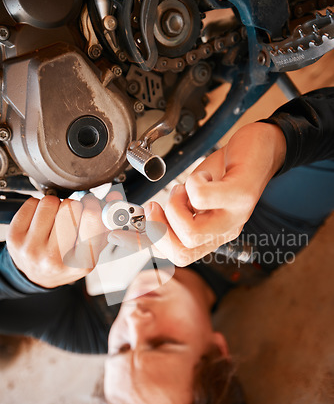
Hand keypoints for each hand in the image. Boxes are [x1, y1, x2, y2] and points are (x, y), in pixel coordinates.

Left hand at [6, 195, 107, 287]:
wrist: (39, 275)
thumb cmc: (68, 261)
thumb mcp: (93, 250)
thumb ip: (107, 223)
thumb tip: (114, 196)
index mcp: (82, 262)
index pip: (91, 218)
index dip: (93, 205)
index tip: (90, 205)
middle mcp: (56, 258)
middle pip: (70, 207)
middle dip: (73, 206)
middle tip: (71, 216)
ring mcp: (33, 249)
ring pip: (50, 202)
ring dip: (55, 205)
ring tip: (56, 219)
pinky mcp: (15, 239)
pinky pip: (32, 203)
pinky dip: (38, 206)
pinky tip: (42, 221)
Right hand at [144, 122, 285, 265]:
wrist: (262, 147)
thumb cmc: (227, 171)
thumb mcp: (197, 196)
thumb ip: (177, 211)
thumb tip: (146, 220)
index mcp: (213, 234)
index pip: (181, 256)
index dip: (154, 241)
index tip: (141, 219)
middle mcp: (225, 230)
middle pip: (184, 253)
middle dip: (159, 229)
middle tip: (156, 205)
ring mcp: (235, 215)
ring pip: (191, 232)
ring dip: (174, 204)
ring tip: (184, 187)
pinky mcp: (241, 193)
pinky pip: (202, 196)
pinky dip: (192, 180)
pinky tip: (203, 174)